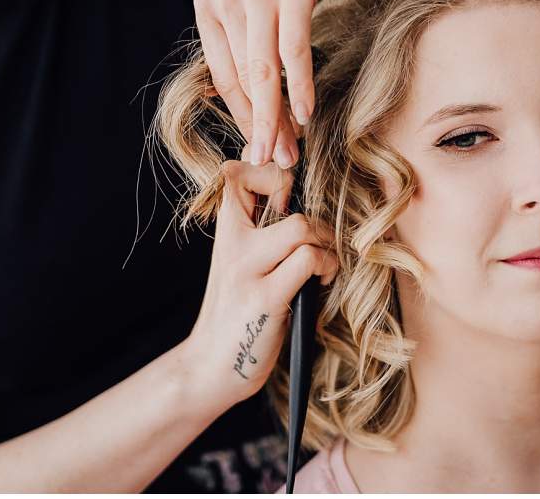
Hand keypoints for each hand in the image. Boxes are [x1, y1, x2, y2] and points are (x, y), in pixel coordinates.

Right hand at [181, 152, 337, 411]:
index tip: (283, 202)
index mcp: (225, 232)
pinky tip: (322, 282)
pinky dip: (328, 266)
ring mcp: (248, 270)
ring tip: (322, 264)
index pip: (236, 172)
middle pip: (277, 186)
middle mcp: (232, 244)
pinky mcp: (266, 297)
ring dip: (325, 242)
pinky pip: (309, 259)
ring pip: (301, 225)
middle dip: (308, 209)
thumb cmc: (237, 314)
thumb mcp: (239, 263)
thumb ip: (259, 232)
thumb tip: (296, 199)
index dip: (269, 173)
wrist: (212, 366)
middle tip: (313, 240)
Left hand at [193, 0, 355, 168]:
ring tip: (290, 153)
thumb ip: (252, 22)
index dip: (244, 118)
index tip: (262, 146)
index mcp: (209, 6)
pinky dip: (298, 85)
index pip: (224, 78)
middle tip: (274, 165)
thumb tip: (266, 70)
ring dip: (278, 119)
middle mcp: (224, 3)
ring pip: (263, 73)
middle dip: (260, 129)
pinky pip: (291, 49)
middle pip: (241, 83)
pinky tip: (307, 114)